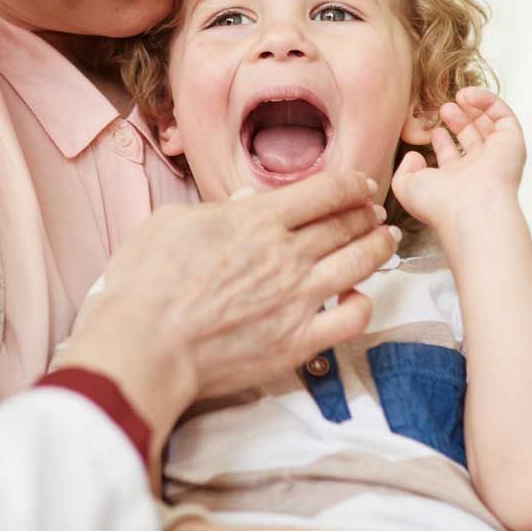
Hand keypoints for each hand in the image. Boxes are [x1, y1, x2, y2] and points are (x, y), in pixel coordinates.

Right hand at [61, 170, 398, 439]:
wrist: (144, 346)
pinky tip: (358, 298)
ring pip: (360, 264)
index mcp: (257, 220)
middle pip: (347, 224)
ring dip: (379, 247)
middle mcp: (286, 254)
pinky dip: (363, 305)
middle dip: (368, 213)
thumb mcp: (172, 222)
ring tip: (386, 241)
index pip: (325, 191)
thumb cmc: (146, 282)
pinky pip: (351, 319)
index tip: (360, 186)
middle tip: (376, 212)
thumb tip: (247, 199)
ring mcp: (297, 299)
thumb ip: (218, 208)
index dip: (352, 184)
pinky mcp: (297, 342)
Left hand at [391, 86, 525, 234]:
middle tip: (444, 108)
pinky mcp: (512, 143)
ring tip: (459, 95)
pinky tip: (469, 95)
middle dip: (458, 121)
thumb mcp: (406, 187)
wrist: (471, 209)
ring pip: (489, 127)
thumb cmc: (439, 203)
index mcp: (456, 182)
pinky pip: (504, 116)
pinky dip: (489, 101)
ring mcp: (497, 156)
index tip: (432, 130)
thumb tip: (413, 155)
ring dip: (474, 109)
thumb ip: (404, 170)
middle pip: (472, 139)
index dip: (442, 141)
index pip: (452, 157)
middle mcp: (478, 170)